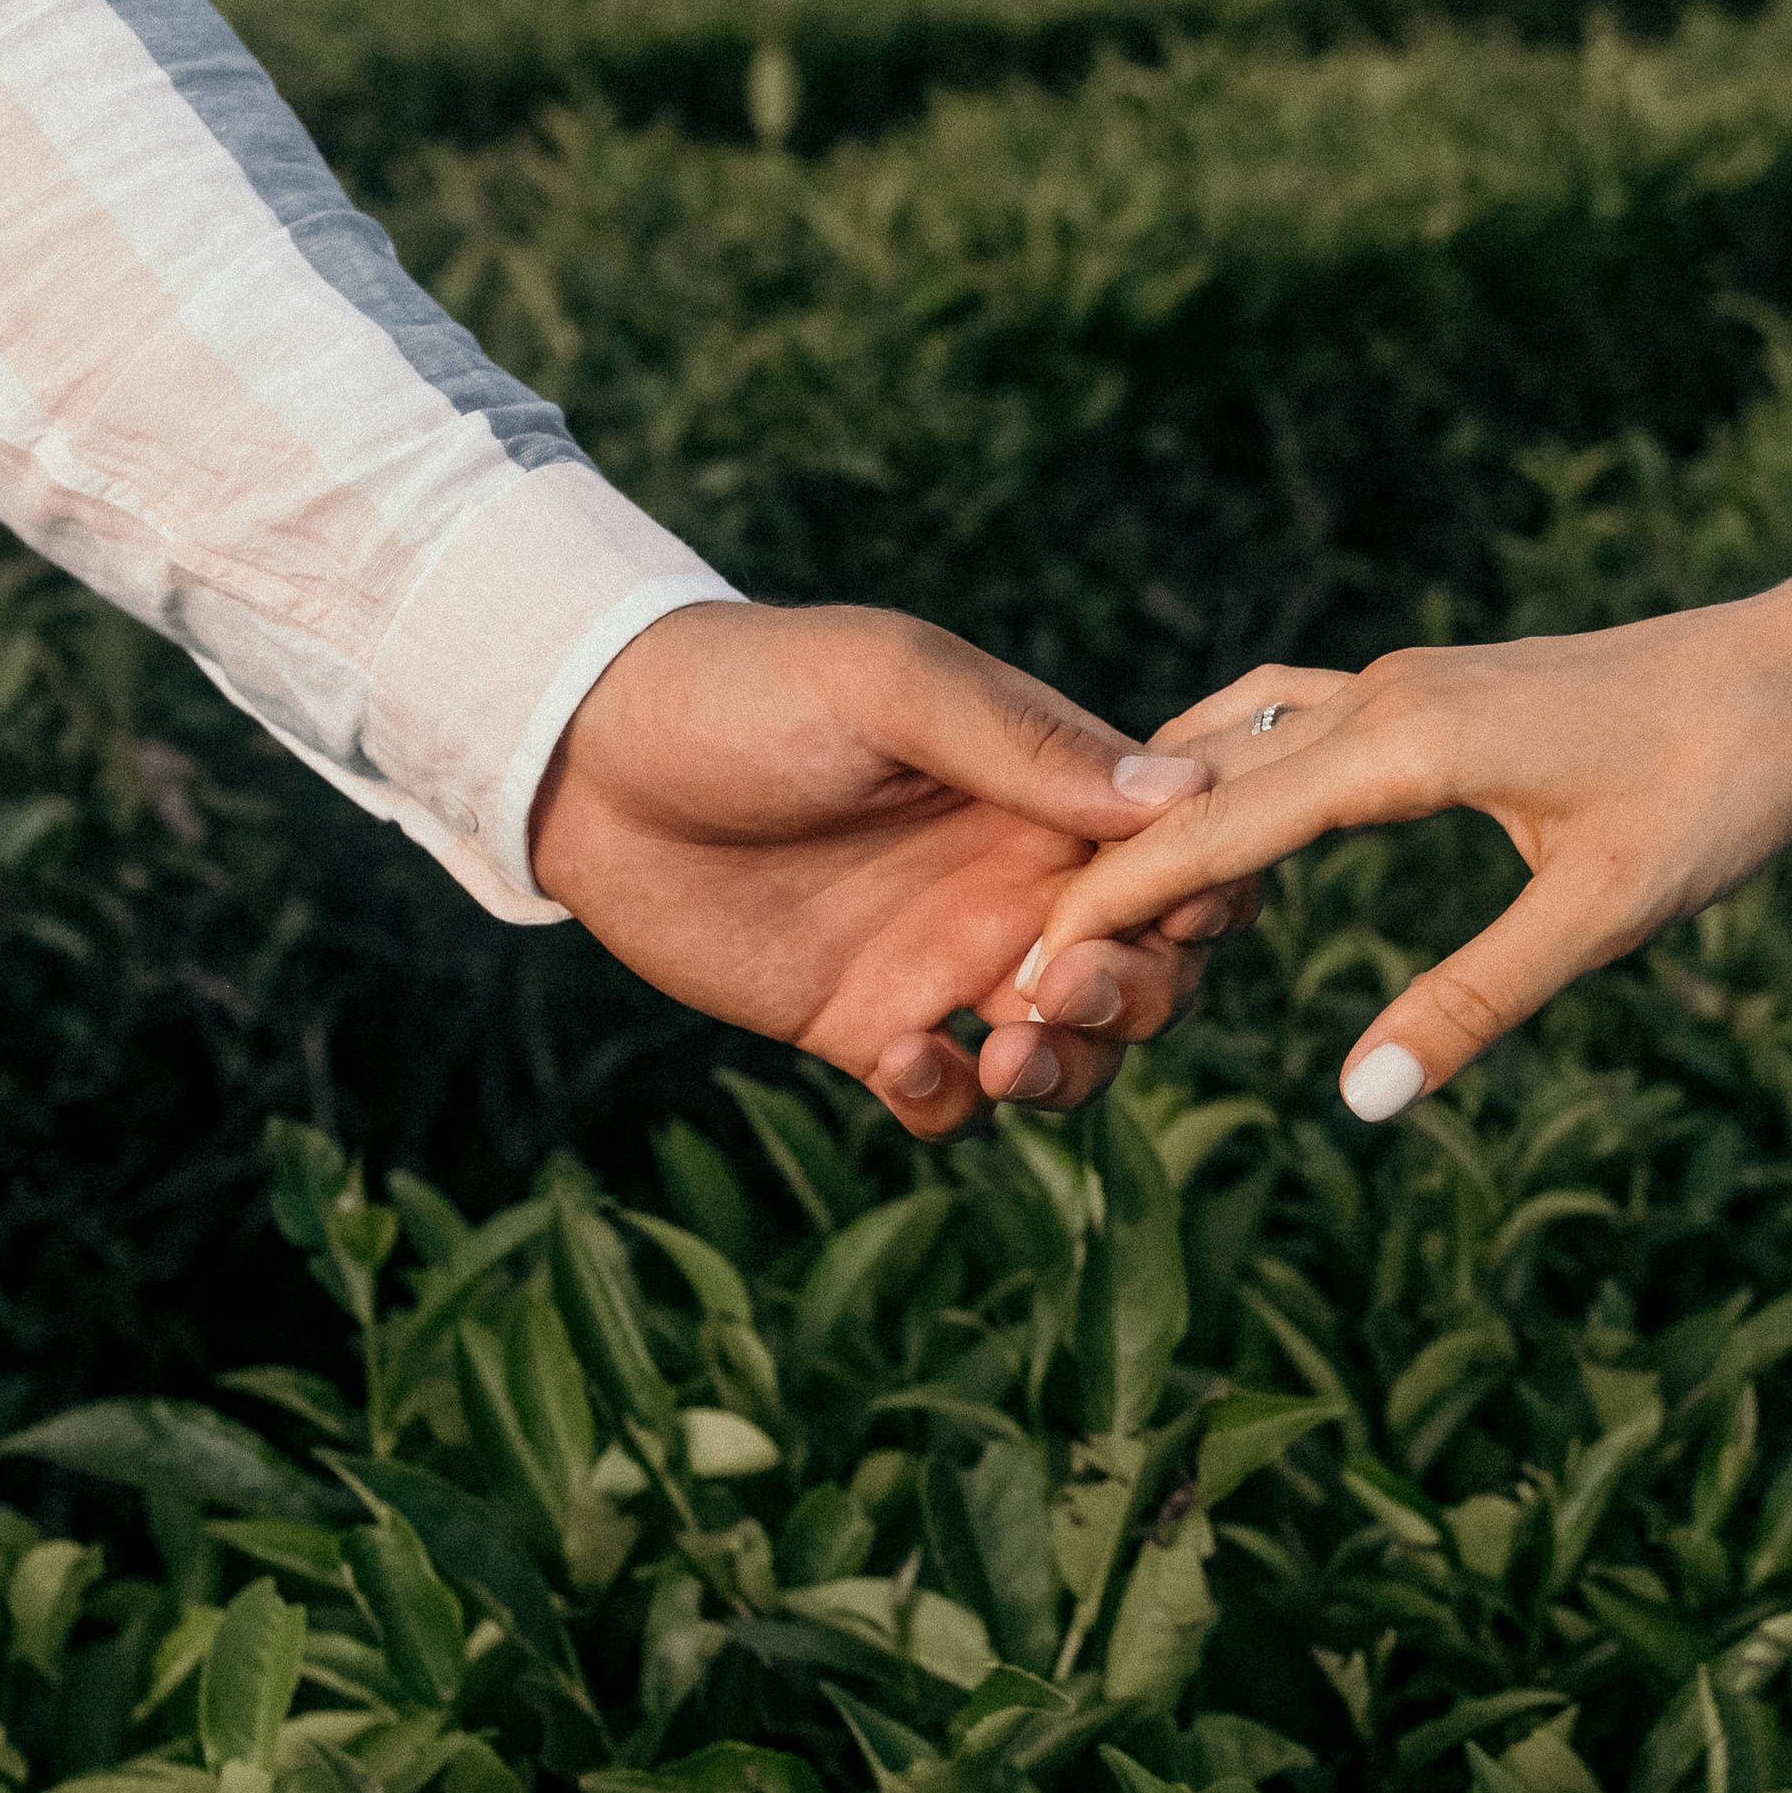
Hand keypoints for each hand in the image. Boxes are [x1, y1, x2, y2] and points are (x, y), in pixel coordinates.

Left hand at [530, 602, 1259, 1140]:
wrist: (587, 755)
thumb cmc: (747, 688)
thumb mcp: (894, 688)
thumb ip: (1028, 746)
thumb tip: (1181, 793)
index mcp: (1047, 789)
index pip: (1181, 855)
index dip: (1204, 895)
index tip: (1169, 914)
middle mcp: (1016, 881)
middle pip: (1150, 970)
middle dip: (1138, 996)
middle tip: (1056, 988)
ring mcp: (946, 960)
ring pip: (1070, 1051)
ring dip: (1069, 1070)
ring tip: (1004, 1059)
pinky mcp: (868, 1026)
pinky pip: (950, 1101)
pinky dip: (951, 1104)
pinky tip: (903, 1062)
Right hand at [1026, 601, 1791, 1116]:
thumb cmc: (1721, 787)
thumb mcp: (1606, 912)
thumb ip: (1475, 1003)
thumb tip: (1360, 1100)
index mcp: (1402, 745)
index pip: (1211, 831)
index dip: (1112, 903)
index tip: (1025, 967)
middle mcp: (1378, 698)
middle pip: (1197, 787)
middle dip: (1105, 874)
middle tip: (1019, 967)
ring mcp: (1396, 683)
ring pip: (1229, 745)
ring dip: (1155, 821)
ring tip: (1083, 910)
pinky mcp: (1425, 690)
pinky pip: (1278, 728)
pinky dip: (1216, 779)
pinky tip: (1198, 817)